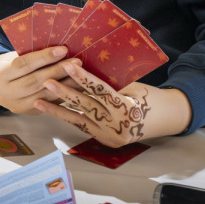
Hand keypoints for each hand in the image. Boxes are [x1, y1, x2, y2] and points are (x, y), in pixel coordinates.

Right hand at [0, 47, 78, 113]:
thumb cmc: (9, 65)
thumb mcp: (12, 57)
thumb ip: (29, 54)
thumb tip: (58, 48)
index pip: (23, 64)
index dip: (43, 57)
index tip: (62, 50)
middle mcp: (6, 93)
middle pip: (36, 81)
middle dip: (58, 71)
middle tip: (77, 62)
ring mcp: (18, 106)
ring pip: (45, 96)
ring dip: (66, 84)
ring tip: (81, 74)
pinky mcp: (30, 113)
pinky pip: (50, 104)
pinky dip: (65, 94)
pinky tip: (78, 87)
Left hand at [34, 61, 191, 147]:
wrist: (166, 120)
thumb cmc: (149, 97)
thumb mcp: (134, 86)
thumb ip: (112, 80)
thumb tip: (87, 64)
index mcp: (129, 108)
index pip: (102, 90)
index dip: (84, 77)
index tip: (68, 65)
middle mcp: (119, 125)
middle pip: (88, 105)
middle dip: (65, 93)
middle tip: (46, 80)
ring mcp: (111, 135)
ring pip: (80, 118)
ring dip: (58, 108)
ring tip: (38, 98)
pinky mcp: (105, 140)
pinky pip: (81, 126)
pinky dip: (64, 116)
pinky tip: (47, 109)